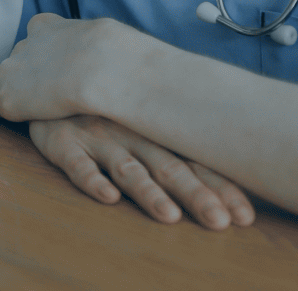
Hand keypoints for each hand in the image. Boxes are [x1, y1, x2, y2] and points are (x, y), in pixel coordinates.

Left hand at [0, 14, 159, 122]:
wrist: (101, 68)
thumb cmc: (112, 52)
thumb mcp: (104, 34)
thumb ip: (96, 42)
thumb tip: (119, 51)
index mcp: (45, 25)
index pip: (37, 31)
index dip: (44, 47)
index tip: (55, 58)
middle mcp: (23, 45)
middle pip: (21, 58)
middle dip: (32, 70)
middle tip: (51, 86)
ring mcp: (12, 72)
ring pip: (9, 80)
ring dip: (20, 90)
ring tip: (36, 104)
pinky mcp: (11, 100)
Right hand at [29, 116, 254, 229]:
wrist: (50, 75)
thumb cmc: (104, 107)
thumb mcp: (140, 117)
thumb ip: (175, 142)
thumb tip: (229, 166)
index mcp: (157, 133)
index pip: (196, 161)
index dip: (222, 188)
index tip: (247, 216)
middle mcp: (133, 136)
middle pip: (170, 168)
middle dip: (197, 195)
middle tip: (220, 222)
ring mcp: (98, 138)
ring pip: (128, 168)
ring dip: (149, 192)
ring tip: (169, 216)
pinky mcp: (62, 142)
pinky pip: (76, 162)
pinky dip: (91, 179)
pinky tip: (107, 197)